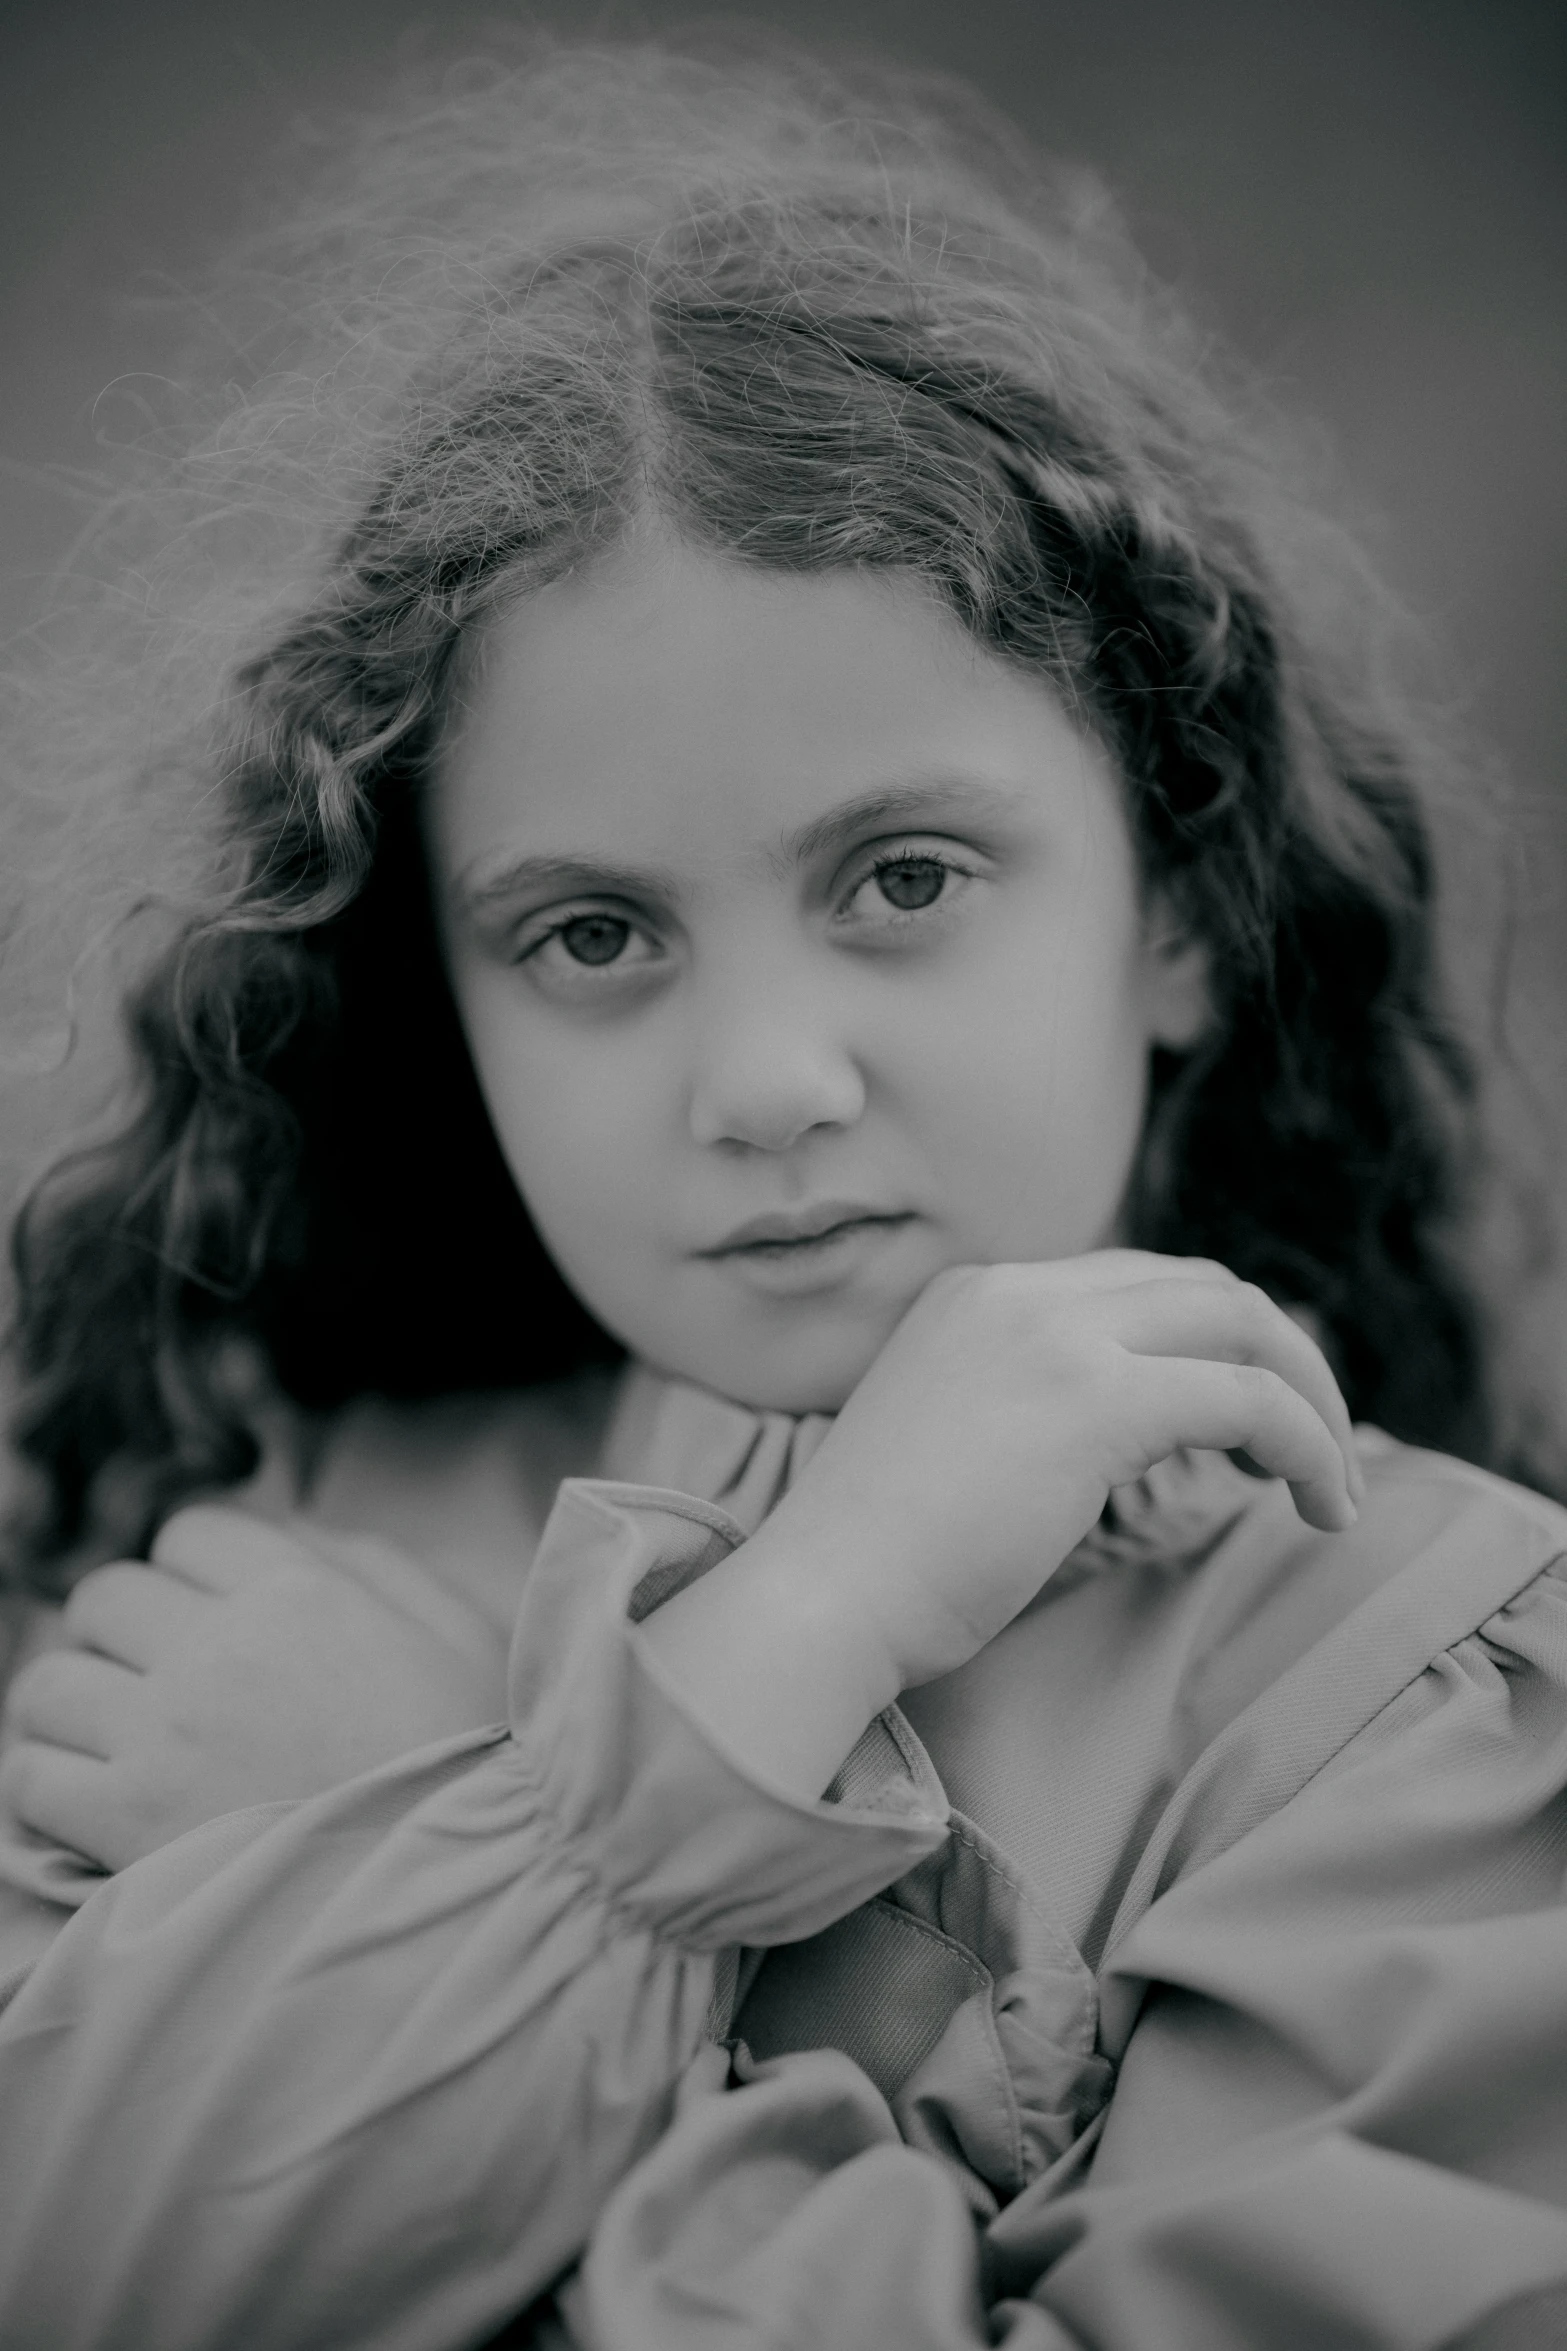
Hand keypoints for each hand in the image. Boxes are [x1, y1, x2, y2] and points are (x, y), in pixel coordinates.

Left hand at [0, 1505, 508, 1872]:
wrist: (456, 1896)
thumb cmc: (473, 1768)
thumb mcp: (457, 1635)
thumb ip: (377, 1566)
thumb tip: (298, 1532)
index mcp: (303, 1590)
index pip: (189, 1533)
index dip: (192, 1573)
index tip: (210, 1618)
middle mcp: (223, 1646)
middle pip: (104, 1596)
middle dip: (121, 1633)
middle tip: (156, 1684)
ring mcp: (168, 1731)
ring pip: (49, 1683)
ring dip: (75, 1710)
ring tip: (116, 1746)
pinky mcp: (126, 1819)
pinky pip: (29, 1776)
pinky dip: (50, 1788)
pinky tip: (95, 1806)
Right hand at [639, 1251, 1359, 1798]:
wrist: (822, 1597)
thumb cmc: (878, 1563)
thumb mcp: (954, 1443)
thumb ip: (1026, 1410)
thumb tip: (1120, 1443)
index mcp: (975, 1292)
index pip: (1138, 1281)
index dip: (1214, 1342)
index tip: (1250, 1427)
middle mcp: (1016, 1290)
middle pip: (1204, 1285)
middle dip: (1283, 1359)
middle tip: (1316, 1450)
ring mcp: (1052, 1335)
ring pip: (1242, 1323)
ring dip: (1310, 1400)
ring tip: (1331, 1488)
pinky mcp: (1093, 1400)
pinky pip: (1248, 1397)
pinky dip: (1306, 1442)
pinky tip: (1319, 1504)